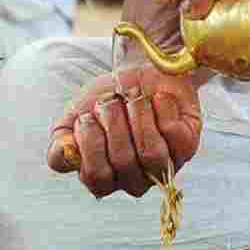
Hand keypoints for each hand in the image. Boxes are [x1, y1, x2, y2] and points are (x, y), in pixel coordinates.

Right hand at [46, 65, 203, 198]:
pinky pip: (172, 134)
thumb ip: (63, 138)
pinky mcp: (186, 146)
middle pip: (122, 161)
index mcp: (104, 177)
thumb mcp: (78, 114)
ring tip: (134, 97)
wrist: (143, 70)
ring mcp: (163, 165)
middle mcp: (134, 179)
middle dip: (113, 120)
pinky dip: (161, 108)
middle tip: (112, 100)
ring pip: (150, 153)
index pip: (95, 178)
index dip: (90, 144)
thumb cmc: (109, 97)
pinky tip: (158, 99)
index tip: (87, 117)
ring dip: (138, 115)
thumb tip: (66, 152)